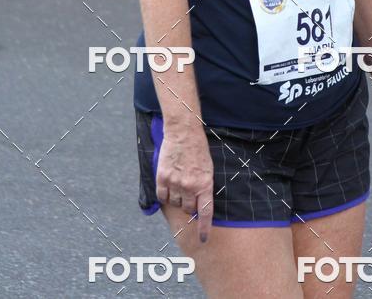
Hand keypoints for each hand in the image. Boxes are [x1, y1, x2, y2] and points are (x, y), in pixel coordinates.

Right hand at [156, 125, 214, 242]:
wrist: (183, 132)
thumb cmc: (198, 149)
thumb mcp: (208, 168)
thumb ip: (203, 187)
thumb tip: (199, 204)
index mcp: (205, 184)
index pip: (205, 212)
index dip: (204, 228)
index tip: (203, 239)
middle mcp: (190, 186)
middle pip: (188, 209)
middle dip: (189, 205)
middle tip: (188, 193)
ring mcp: (175, 183)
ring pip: (175, 203)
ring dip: (177, 199)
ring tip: (179, 183)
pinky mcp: (162, 177)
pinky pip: (162, 196)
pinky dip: (165, 196)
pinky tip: (168, 186)